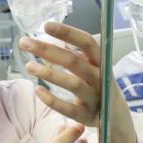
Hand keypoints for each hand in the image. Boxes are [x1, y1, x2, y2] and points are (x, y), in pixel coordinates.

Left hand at [20, 22, 138, 142]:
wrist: (117, 117)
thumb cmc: (99, 86)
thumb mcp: (93, 68)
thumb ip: (76, 55)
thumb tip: (51, 37)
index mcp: (101, 62)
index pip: (87, 42)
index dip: (68, 33)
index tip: (46, 25)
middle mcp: (100, 78)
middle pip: (74, 61)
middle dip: (47, 50)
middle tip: (25, 42)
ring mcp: (95, 98)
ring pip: (72, 84)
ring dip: (48, 74)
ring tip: (28, 66)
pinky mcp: (87, 116)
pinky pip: (68, 109)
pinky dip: (52, 100)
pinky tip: (38, 91)